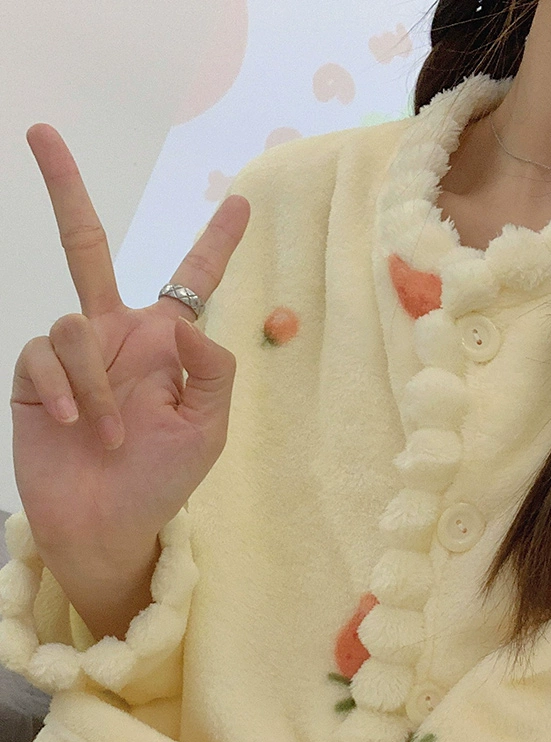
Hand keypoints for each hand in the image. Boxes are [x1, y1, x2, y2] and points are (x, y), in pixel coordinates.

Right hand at [12, 124, 249, 557]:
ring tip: (108, 434)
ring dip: (92, 383)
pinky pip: (42, 353)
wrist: (104, 524)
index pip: (191, 282)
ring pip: (73, 323)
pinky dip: (61, 389)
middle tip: (42, 133)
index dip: (215, 243)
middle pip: (86, 248)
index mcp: (164, 344)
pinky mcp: (33, 376)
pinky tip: (69, 423)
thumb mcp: (208, 430)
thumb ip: (212, 371)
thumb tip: (183, 320)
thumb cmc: (162, 481)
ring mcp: (73, 354)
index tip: (242, 203)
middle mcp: (116, 336)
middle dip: (66, 191)